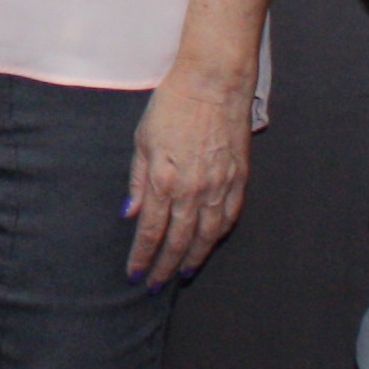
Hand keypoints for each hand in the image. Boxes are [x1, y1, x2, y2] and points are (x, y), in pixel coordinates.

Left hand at [126, 62, 252, 285]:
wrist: (213, 83)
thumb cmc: (172, 106)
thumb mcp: (142, 139)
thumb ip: (137, 179)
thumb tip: (129, 213)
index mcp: (163, 180)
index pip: (151, 231)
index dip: (142, 257)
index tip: (135, 275)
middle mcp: (192, 190)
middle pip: (178, 240)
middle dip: (165, 266)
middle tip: (156, 285)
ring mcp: (219, 186)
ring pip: (206, 236)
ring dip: (193, 258)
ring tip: (182, 273)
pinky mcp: (238, 179)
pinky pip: (228, 217)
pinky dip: (217, 236)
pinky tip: (209, 244)